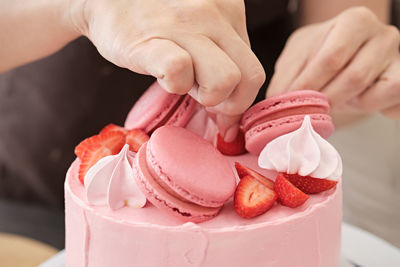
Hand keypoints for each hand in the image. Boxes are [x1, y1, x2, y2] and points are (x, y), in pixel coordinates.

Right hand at [68, 0, 264, 118]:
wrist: (104, 0)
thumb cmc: (156, 21)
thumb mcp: (200, 30)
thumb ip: (221, 61)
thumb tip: (230, 120)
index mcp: (230, 10)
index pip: (254, 70)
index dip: (239, 96)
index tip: (220, 108)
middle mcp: (213, 13)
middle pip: (251, 78)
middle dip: (230, 103)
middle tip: (204, 99)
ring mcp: (183, 24)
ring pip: (225, 80)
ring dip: (205, 96)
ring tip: (182, 83)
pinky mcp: (151, 39)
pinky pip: (179, 72)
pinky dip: (174, 86)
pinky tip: (162, 75)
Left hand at [267, 7, 399, 118]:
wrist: (348, 54)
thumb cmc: (322, 52)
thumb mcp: (298, 55)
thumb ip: (286, 75)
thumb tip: (275, 102)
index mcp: (355, 21)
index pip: (332, 58)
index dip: (308, 84)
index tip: (291, 100)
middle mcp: (384, 36)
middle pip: (354, 77)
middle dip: (325, 100)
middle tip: (307, 110)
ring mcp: (399, 59)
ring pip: (375, 94)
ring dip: (347, 106)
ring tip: (330, 103)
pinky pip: (394, 106)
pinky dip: (376, 111)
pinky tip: (358, 104)